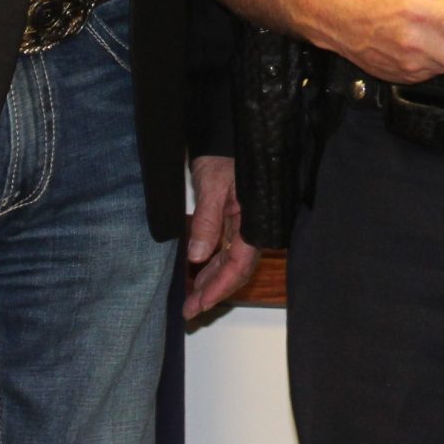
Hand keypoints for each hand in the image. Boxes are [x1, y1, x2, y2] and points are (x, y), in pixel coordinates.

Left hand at [183, 154, 258, 316]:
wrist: (226, 132)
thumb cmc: (224, 154)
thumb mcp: (212, 185)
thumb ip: (207, 220)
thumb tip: (198, 256)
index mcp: (252, 220)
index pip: (239, 264)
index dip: (220, 287)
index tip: (200, 304)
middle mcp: (250, 226)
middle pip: (235, 268)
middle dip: (213, 291)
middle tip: (190, 310)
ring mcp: (242, 224)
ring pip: (229, 261)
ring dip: (211, 280)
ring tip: (190, 298)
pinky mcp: (233, 219)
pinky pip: (224, 248)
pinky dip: (210, 264)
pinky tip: (197, 273)